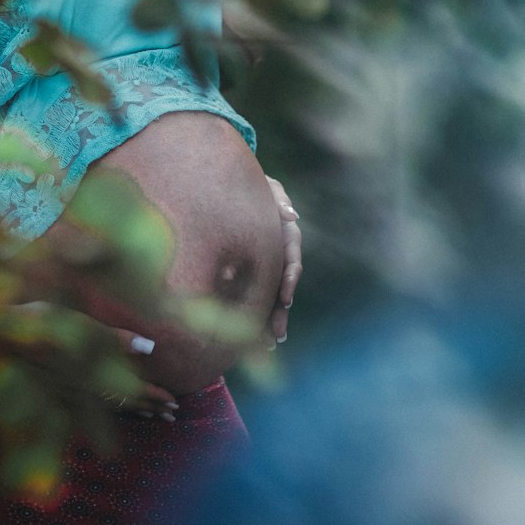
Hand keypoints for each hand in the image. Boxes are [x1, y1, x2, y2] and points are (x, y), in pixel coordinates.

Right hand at [8, 301, 179, 422]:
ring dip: (129, 410)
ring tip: (149, 415)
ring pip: (104, 406)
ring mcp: (66, 392)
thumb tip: (150, 347)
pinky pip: (84, 407)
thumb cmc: (41, 322)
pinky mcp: (51, 390)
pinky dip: (103, 411)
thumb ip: (115, 338)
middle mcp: (81, 388)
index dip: (153, 396)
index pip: (130, 389)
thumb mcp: (80, 324)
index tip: (174, 402)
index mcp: (91, 371)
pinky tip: (106, 411)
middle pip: (121, 402)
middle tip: (171, 414)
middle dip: (147, 407)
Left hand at [265, 176, 301, 344]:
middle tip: (278, 333)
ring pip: (272, 292)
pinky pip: (257, 289)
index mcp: (286, 232)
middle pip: (284, 284)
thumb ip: (279, 198)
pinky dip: (257, 309)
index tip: (287, 296)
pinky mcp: (254, 265)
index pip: (291, 257)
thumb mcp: (267, 186)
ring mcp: (268, 259)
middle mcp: (280, 250)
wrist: (232, 182)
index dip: (289, 277)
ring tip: (270, 342)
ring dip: (272, 316)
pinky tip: (254, 333)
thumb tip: (292, 215)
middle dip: (281, 309)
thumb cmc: (253, 183)